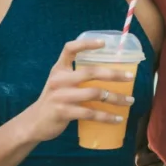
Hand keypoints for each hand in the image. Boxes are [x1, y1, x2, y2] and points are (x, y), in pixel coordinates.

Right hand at [20, 39, 135, 142]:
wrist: (33, 123)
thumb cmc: (55, 101)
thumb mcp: (60, 83)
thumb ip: (77, 77)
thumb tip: (111, 74)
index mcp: (59, 69)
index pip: (69, 49)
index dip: (86, 44)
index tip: (104, 43)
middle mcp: (59, 80)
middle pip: (90, 72)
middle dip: (114, 74)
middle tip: (131, 77)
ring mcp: (60, 96)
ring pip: (95, 94)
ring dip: (116, 98)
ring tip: (130, 101)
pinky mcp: (63, 112)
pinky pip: (90, 113)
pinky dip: (107, 116)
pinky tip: (118, 118)